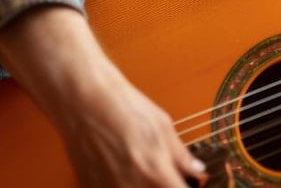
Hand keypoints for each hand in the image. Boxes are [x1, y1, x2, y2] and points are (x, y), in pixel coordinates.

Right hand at [57, 66, 207, 186]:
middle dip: (165, 184)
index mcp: (155, 172)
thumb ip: (181, 155)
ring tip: (140, 164)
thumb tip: (196, 170)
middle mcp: (132, 187)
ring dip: (143, 184)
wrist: (84, 101)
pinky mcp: (91, 187)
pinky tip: (122, 167)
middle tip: (166, 172)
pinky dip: (122, 182)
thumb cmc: (122, 107)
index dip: (187, 186)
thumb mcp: (162, 126)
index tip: (187, 182)